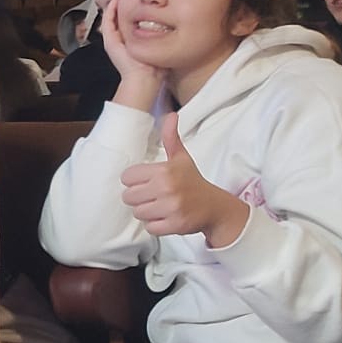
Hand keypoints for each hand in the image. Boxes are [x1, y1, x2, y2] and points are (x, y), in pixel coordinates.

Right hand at [101, 0, 164, 109]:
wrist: (145, 79)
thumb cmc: (155, 67)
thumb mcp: (162, 45)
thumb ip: (165, 34)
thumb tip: (177, 22)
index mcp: (132, 38)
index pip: (130, 16)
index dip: (134, 1)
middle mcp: (121, 37)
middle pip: (120, 12)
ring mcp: (114, 39)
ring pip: (112, 13)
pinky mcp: (110, 41)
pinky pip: (108, 20)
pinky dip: (112, 8)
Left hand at [119, 115, 248, 245]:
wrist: (214, 207)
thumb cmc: (192, 181)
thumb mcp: (182, 158)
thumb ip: (171, 138)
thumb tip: (171, 115)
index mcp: (164, 170)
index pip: (127, 177)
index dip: (135, 181)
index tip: (147, 182)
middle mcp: (167, 188)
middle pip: (129, 197)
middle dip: (139, 198)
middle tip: (154, 195)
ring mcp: (171, 208)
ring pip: (138, 213)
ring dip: (147, 212)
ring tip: (161, 206)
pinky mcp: (175, 225)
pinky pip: (150, 227)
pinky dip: (155, 225)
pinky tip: (166, 217)